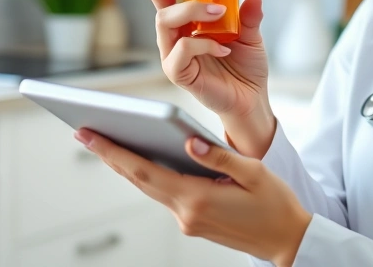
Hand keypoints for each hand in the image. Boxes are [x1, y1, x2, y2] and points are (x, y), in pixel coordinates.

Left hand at [76, 128, 310, 266]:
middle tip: (84, 132)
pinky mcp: (194, 222)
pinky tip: (144, 160)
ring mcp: (188, 221)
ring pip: (150, 188)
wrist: (288, 241)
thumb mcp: (253, 172)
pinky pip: (166, 194)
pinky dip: (150, 176)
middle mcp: (186, 213)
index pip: (144, 171)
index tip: (88, 135)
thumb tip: (188, 141)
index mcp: (198, 198)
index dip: (113, 152)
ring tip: (107, 141)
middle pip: (139, 180)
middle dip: (110, 155)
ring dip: (128, 166)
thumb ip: (218, 155)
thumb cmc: (276, 205)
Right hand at [149, 0, 274, 155]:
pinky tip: (224, 49)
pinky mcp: (178, 73)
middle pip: (158, 3)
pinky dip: (203, 44)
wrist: (251, 99)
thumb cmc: (245, 67)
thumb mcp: (252, 37)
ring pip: (164, 22)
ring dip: (191, 10)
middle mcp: (175, 36)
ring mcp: (174, 55)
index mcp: (187, 23)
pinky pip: (181, 50)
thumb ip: (249, 18)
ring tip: (219, 13)